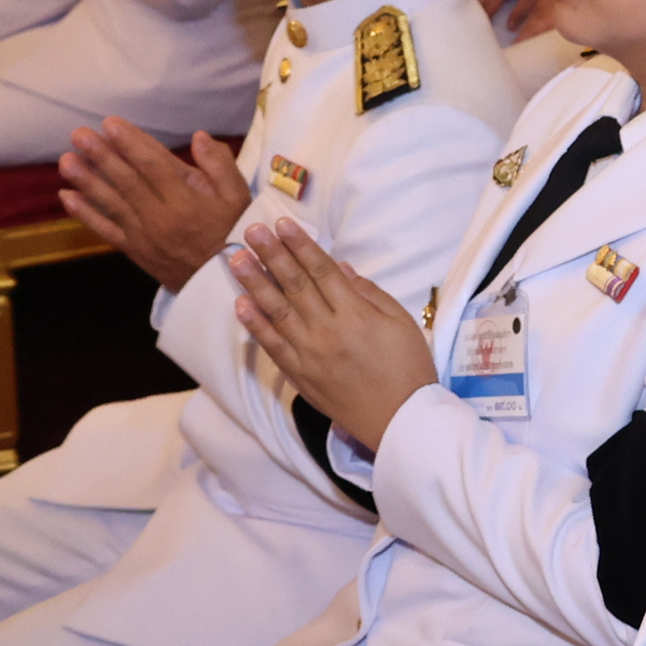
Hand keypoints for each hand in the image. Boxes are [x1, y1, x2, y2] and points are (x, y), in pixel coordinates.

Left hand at [58, 116, 252, 286]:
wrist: (222, 284)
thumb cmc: (232, 233)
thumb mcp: (238, 197)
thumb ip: (220, 165)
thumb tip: (200, 137)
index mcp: (186, 200)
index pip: (153, 165)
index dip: (131, 143)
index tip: (110, 123)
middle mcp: (160, 216)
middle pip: (126, 181)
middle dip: (101, 155)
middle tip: (79, 134)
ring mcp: (143, 235)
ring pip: (111, 203)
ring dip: (87, 180)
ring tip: (66, 160)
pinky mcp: (134, 249)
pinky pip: (106, 230)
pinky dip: (85, 214)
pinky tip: (67, 197)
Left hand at [228, 218, 434, 454]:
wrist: (399, 421)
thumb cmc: (409, 368)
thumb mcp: (401, 323)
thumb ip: (369, 293)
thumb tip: (340, 269)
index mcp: (355, 315)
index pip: (321, 271)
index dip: (300, 245)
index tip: (282, 224)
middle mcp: (326, 331)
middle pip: (294, 285)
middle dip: (272, 255)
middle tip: (251, 231)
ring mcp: (309, 354)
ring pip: (276, 311)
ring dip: (255, 283)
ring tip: (237, 258)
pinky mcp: (299, 375)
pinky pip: (272, 345)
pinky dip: (255, 324)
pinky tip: (241, 304)